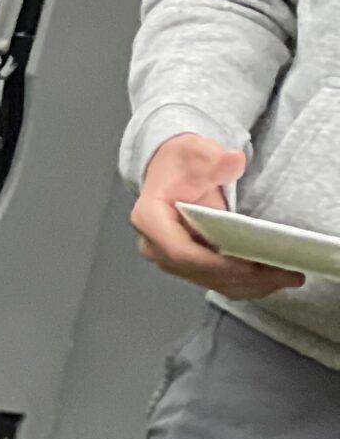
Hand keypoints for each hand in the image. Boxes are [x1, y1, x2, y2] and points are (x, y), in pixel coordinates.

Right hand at [130, 134, 303, 299]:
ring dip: (251, 284)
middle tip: (285, 273)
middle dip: (243, 276)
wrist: (172, 172)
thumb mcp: (196, 153)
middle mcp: (154, 246)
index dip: (216, 263)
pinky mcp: (187, 268)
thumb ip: (215, 159)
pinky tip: (274, 280)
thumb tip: (234, 160)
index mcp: (150, 220)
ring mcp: (169, 260)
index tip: (250, 265)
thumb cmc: (182, 163)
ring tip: (289, 277)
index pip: (181, 252)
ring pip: (212, 282)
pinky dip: (246, 284)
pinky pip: (217, 282)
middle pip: (200, 272)